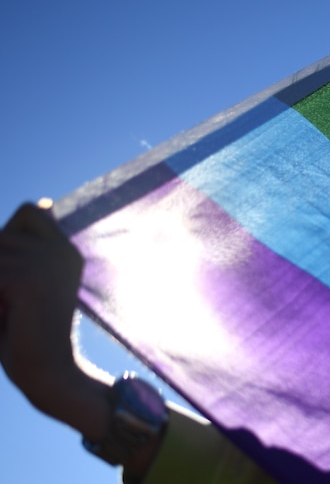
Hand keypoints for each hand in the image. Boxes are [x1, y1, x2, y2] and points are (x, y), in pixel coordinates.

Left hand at [0, 203, 161, 476]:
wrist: (51, 374)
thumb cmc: (27, 335)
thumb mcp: (23, 286)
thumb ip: (19, 255)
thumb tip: (36, 208)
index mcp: (69, 251)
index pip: (30, 211)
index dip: (9, 236)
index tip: (12, 279)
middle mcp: (64, 251)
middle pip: (1, 234)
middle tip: (11, 302)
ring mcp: (50, 262)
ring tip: (8, 310)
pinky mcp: (29, 279)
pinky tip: (6, 317)